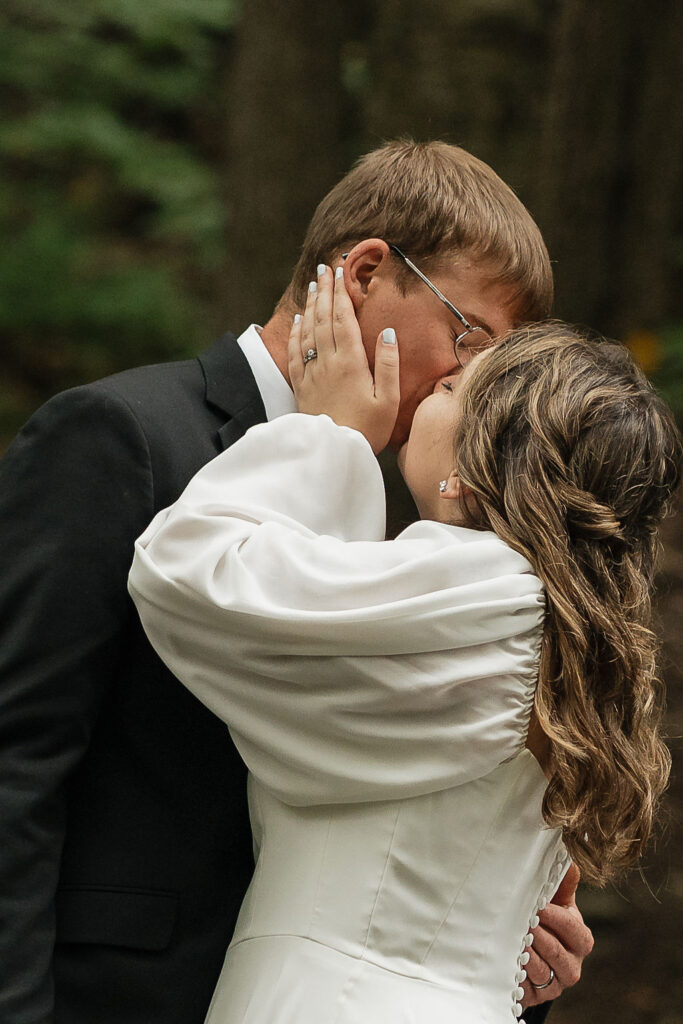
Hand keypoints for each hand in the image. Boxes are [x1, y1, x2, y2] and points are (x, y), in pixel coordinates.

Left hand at [288, 265, 399, 453]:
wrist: (333, 453)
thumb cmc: (367, 429)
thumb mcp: (388, 400)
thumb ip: (389, 365)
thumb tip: (387, 333)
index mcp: (350, 362)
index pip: (343, 319)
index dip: (341, 294)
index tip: (340, 272)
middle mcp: (327, 362)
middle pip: (323, 319)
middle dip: (325, 291)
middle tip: (324, 269)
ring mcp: (312, 373)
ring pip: (308, 331)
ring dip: (311, 306)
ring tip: (314, 286)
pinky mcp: (302, 386)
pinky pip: (296, 352)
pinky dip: (296, 332)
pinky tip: (298, 320)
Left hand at [521, 863, 593, 1009]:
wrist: (530, 952)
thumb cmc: (545, 920)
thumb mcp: (557, 901)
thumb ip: (563, 882)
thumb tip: (569, 859)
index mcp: (580, 939)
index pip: (574, 930)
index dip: (557, 918)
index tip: (539, 906)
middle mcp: (571, 965)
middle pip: (558, 953)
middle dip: (540, 936)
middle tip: (523, 923)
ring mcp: (554, 983)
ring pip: (541, 972)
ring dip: (527, 955)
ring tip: (513, 940)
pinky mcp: (536, 997)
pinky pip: (526, 989)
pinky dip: (516, 975)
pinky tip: (506, 961)